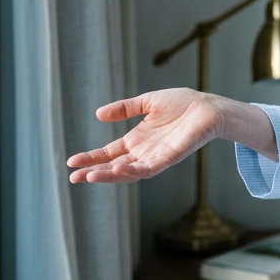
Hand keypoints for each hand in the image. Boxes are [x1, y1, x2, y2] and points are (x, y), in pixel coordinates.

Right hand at [67, 88, 222, 183]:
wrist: (208, 107)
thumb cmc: (182, 104)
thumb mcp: (147, 103)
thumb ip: (124, 109)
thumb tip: (98, 114)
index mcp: (136, 141)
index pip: (109, 154)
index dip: (91, 158)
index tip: (72, 162)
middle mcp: (144, 152)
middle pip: (114, 167)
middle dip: (93, 172)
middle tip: (73, 177)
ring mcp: (156, 157)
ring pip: (128, 173)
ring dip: (109, 176)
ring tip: (90, 176)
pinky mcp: (169, 158)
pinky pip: (149, 169)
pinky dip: (133, 171)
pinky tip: (118, 169)